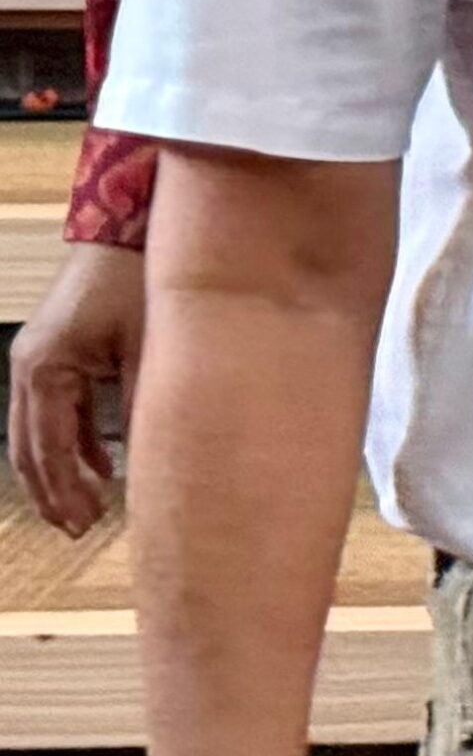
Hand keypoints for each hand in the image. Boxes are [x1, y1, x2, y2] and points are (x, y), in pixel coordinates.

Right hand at [11, 242, 142, 533]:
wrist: (129, 225)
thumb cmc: (137, 277)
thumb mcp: (151, 346)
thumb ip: (147, 402)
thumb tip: (160, 457)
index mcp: (44, 370)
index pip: (47, 449)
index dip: (65, 492)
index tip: (85, 524)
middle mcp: (29, 367)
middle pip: (29, 448)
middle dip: (52, 492)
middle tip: (79, 530)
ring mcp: (37, 359)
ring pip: (37, 433)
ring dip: (59, 471)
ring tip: (86, 509)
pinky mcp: (56, 352)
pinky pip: (55, 411)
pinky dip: (72, 442)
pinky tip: (100, 467)